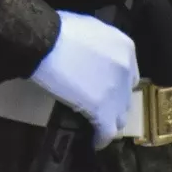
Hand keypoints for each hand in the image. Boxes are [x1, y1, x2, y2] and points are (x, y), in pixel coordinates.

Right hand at [30, 11, 137, 148]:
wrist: (43, 42)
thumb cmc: (58, 29)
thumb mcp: (90, 28)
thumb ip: (101, 44)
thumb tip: (94, 55)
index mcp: (126, 48)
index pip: (128, 73)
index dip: (116, 82)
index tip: (103, 86)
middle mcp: (127, 71)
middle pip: (126, 95)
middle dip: (115, 101)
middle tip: (99, 104)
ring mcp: (117, 92)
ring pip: (120, 115)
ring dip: (110, 120)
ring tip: (98, 125)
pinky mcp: (103, 110)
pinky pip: (107, 131)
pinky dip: (101, 138)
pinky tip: (95, 142)